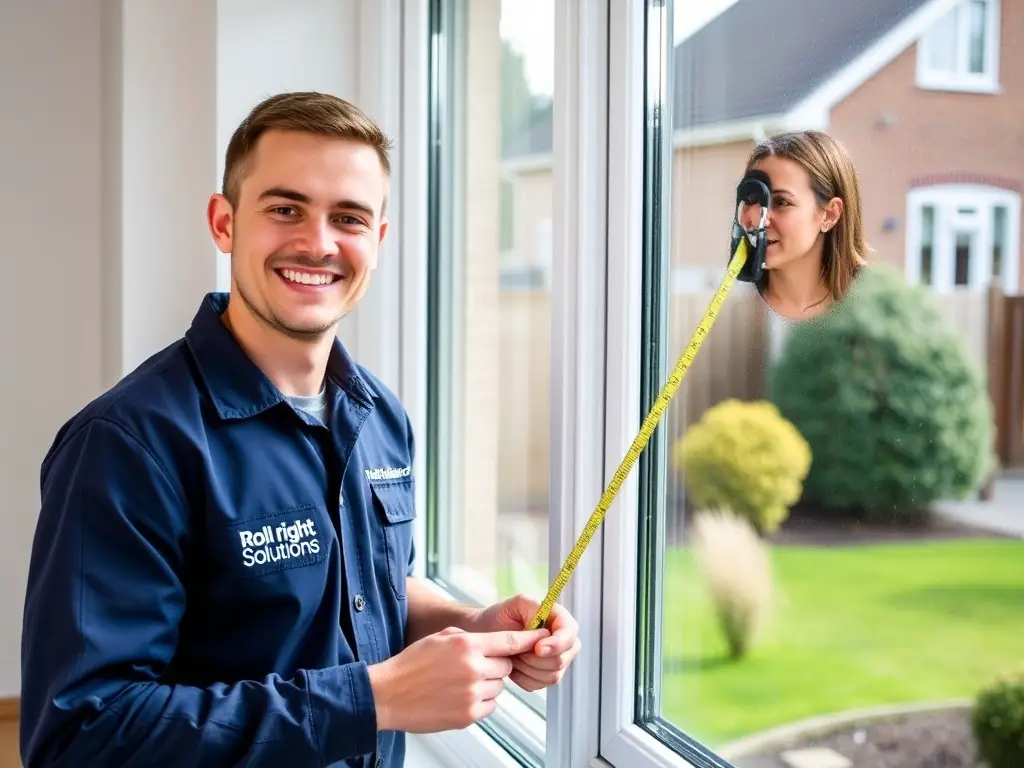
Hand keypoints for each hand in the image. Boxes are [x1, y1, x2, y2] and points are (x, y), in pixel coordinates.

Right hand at [367, 625, 549, 732]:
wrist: (388, 694)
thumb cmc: (411, 665)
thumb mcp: (441, 637)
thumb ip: (469, 637)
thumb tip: (493, 642)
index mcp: (467, 645)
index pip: (509, 641)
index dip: (529, 640)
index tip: (543, 639)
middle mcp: (473, 668)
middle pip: (506, 666)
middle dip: (495, 665)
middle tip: (474, 666)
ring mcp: (471, 694)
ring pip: (498, 687)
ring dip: (487, 684)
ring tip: (460, 683)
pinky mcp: (468, 716)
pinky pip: (489, 706)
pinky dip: (480, 702)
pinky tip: (458, 697)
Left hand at [471, 594, 580, 691]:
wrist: (486, 635)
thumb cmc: (500, 617)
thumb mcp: (516, 604)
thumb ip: (533, 610)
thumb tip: (545, 635)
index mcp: (559, 619)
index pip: (570, 633)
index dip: (557, 644)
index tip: (537, 648)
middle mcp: (563, 641)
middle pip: (562, 659)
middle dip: (535, 659)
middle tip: (515, 651)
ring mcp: (556, 660)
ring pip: (552, 676)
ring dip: (528, 669)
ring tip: (512, 656)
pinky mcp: (546, 676)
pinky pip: (541, 685)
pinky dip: (523, 678)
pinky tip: (513, 667)